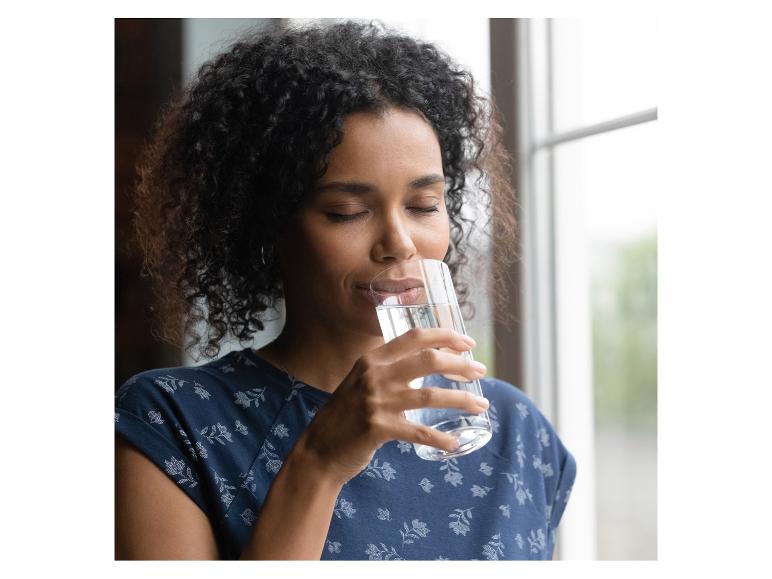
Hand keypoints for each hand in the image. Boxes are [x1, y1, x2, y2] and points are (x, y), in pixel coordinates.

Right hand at [294, 328, 488, 485]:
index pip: (415, 337)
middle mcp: (374, 375)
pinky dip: (441, 438)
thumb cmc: (346, 415)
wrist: (319, 449)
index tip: (468, 342)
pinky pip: (419, 433)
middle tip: (480, 371)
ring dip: (461, 400)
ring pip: (430, 396)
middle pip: (428, 361)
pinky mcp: (378, 428)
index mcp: (371, 358)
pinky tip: (455, 444)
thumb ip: (388, 369)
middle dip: (460, 365)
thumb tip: (428, 361)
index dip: (445, 336)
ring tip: (482, 405)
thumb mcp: (361, 381)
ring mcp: (375, 401)